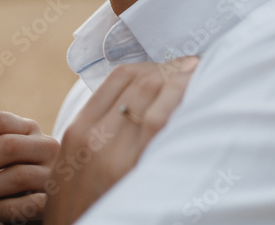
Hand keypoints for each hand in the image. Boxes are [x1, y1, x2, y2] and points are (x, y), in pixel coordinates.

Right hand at [44, 57, 198, 224]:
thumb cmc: (77, 209)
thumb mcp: (72, 164)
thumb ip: (96, 132)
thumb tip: (134, 105)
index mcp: (78, 130)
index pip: (120, 77)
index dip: (153, 66)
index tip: (173, 66)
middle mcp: (93, 136)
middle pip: (141, 81)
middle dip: (173, 69)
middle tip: (195, 67)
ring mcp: (112, 154)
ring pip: (153, 93)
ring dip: (182, 79)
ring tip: (202, 74)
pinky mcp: (132, 171)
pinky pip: (160, 121)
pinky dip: (181, 99)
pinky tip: (198, 95)